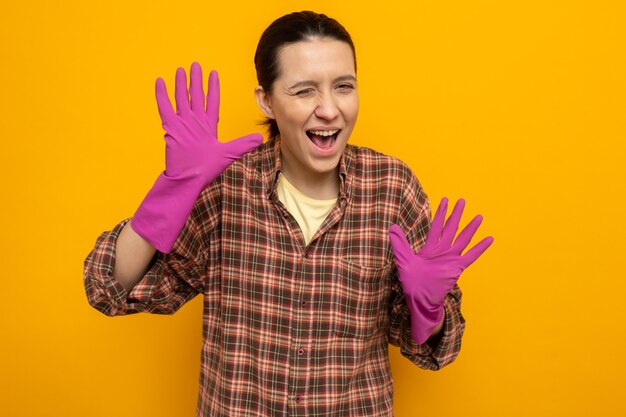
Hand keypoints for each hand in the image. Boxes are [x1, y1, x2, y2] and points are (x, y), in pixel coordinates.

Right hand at [156, 62, 261, 184]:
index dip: (213, 87)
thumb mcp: (228, 153)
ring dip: (181, 84)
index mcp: (208, 125)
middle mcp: (195, 121)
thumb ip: (243, 143)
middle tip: (196, 65)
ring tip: (181, 70)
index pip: (211, 101)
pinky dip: (162, 95)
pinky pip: (165, 107)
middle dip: (196, 81)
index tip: (213, 74)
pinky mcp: (170, 127)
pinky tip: (161, 81)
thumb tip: (260, 138)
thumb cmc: (207, 168)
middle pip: (195, 95)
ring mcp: (182, 123)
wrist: (189, 178)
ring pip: (181, 98)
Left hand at [388, 198, 493, 343]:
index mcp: (430, 247)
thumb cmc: (411, 282)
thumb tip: (392, 227)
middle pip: (451, 228)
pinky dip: (480, 247)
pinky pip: (471, 255)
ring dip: (470, 228)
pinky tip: (489, 239)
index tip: (445, 201)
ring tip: (479, 217)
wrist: (420, 298)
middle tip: (462, 201)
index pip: (436, 226)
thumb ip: (399, 244)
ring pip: (462, 239)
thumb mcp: (402, 260)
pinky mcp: (457, 267)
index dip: (441, 213)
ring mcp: (450, 258)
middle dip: (456, 214)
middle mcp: (442, 250)